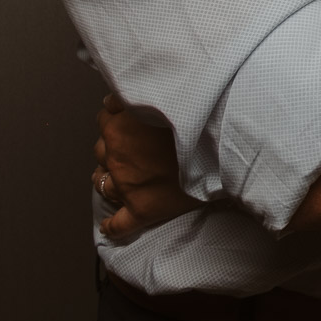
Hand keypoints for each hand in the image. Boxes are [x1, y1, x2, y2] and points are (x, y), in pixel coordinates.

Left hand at [94, 93, 196, 242]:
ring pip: (102, 184)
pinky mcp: (141, 209)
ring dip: (106, 179)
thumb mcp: (164, 95)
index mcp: (120, 125)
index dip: (116, 118)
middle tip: (130, 146)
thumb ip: (138, 95)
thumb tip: (117, 97)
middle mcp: (118, 155)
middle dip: (111, 148)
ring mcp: (127, 184)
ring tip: (117, 178)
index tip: (125, 118)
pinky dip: (112, 226)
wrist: (219, 148)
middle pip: (101, 150)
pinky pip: (119, 224)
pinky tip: (109, 225)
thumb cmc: (197, 119)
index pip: (105, 118)